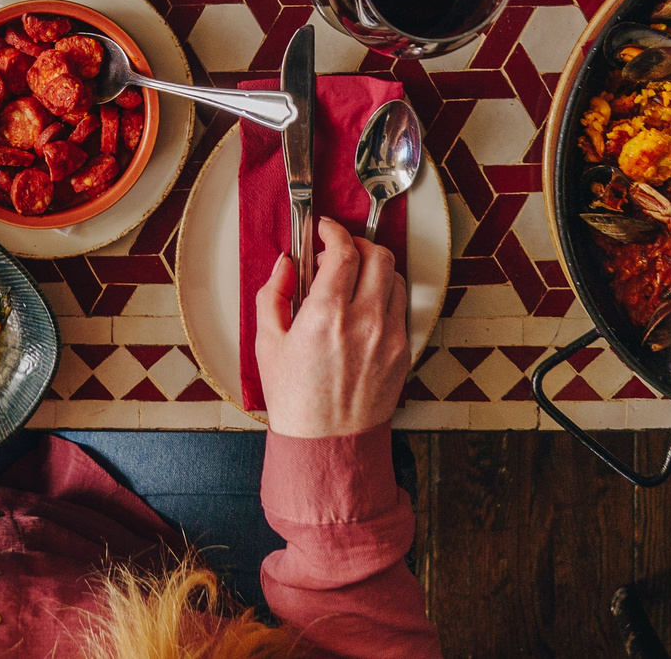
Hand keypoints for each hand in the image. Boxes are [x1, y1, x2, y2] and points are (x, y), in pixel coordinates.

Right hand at [253, 219, 408, 438]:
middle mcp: (364, 321)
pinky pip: (401, 308)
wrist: (327, 442)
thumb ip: (273, 294)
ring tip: (354, 278)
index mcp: (327, 315)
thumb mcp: (267, 342)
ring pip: (396, 278)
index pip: (344, 251)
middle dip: (358, 243)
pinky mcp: (402, 352)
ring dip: (375, 268)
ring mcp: (389, 337)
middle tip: (340, 250)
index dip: (333, 231)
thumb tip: (286, 265)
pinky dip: (385, 296)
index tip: (323, 229)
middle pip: (378, 255)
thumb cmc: (295, 398)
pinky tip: (365, 306)